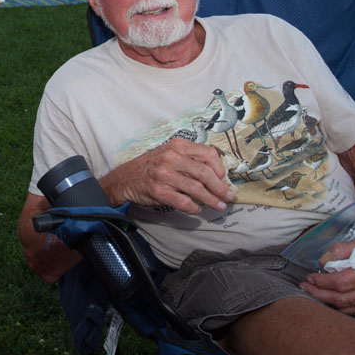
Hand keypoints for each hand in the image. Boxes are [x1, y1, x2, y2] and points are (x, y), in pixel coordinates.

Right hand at [105, 138, 233, 213]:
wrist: (126, 178)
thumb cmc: (152, 166)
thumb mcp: (170, 153)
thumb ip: (191, 158)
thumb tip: (218, 173)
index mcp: (177, 146)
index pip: (207, 153)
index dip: (220, 167)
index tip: (224, 178)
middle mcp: (171, 158)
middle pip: (205, 173)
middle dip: (220, 187)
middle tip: (228, 196)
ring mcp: (164, 175)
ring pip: (196, 189)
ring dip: (211, 200)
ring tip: (219, 205)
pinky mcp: (158, 191)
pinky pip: (183, 202)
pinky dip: (194, 207)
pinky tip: (197, 209)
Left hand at [299, 233, 354, 314]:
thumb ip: (343, 249)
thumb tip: (323, 260)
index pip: (342, 283)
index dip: (323, 282)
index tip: (310, 277)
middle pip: (342, 299)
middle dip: (320, 294)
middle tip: (305, 287)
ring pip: (349, 308)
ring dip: (328, 302)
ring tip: (313, 293)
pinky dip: (342, 307)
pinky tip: (330, 299)